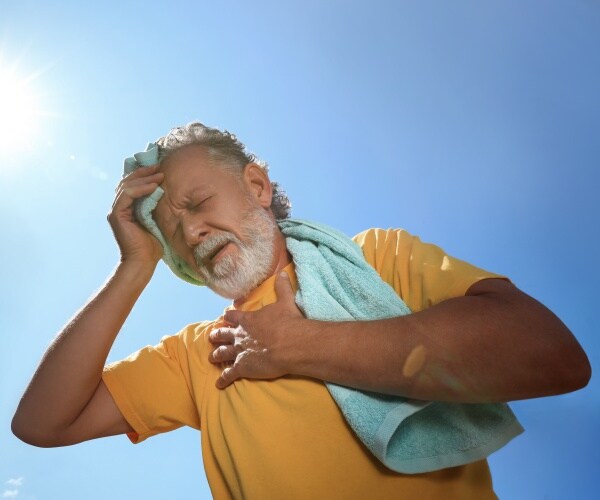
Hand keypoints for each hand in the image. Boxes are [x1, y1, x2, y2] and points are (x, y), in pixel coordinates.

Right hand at [108, 165, 163, 265]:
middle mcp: (119, 207)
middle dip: (144, 172)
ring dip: (144, 178)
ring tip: (160, 175)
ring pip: (127, 186)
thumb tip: (167, 191)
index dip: (145, 174)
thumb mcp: (157, 220)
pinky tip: (154, 186)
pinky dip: (140, 188)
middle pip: (128, 181)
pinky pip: (127, 195)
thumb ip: (156, 206)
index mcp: (127, 207)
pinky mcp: (117, 215)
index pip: (132, 184)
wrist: (144, 261)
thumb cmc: (153, 245)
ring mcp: (116, 210)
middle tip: (160, 166)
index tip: (160, 168)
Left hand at [208, 272, 306, 388]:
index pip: (232, 316)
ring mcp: (239, 352)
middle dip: (216, 336)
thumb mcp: (285, 301)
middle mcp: (239, 335)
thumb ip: (282, 288)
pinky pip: (229, 375)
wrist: (291, 344)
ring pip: (222, 354)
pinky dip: (223, 379)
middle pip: (222, 335)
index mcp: (247, 319)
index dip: (228, 316)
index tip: (225, 316)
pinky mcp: (242, 368)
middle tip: (212, 337)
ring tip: (211, 358)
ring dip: (216, 356)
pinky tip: (218, 384)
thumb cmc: (288, 322)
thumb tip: (283, 273)